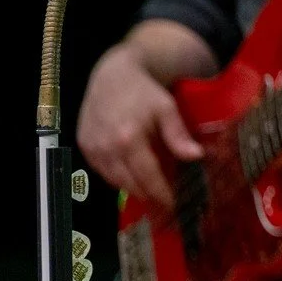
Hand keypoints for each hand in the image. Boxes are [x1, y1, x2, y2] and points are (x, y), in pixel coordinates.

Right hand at [77, 45, 201, 208]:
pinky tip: (133, 175)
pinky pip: (103, 171)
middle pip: (130, 183)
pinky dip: (118, 177)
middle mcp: (106, 147)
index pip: (147, 177)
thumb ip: (178, 135)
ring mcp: (92, 148)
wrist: (112, 75)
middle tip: (166, 201)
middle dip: (149, 195)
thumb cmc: (143, 91)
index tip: (175, 205)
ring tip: (153, 191)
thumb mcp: (166, 108)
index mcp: (128, 139)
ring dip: (134, 188)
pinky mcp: (84, 146)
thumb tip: (196, 157)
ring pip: (114, 181)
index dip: (162, 193)